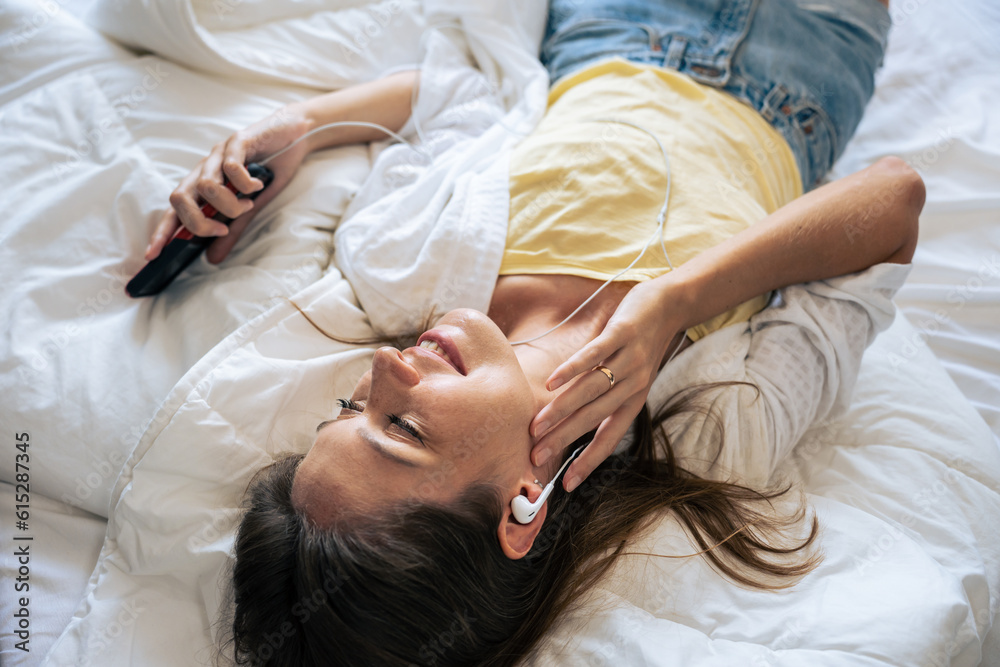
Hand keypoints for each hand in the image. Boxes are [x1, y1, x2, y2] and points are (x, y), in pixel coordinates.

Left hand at [146, 104, 312, 263]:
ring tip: (248, 204)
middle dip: (198, 222)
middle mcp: (204, 168)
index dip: (161, 233)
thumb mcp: (252, 207)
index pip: (175, 210)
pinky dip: (245, 184)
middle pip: (179, 197)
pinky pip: (230, 168)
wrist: (294, 135)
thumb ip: (232, 230)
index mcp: (202, 184)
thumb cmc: (271, 169)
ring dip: (230, 205)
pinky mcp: (236, 142)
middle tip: (222, 230)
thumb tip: (212, 259)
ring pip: (206, 186)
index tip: (152, 256)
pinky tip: (258, 186)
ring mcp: (218, 154)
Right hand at [530, 277, 684, 491]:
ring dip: (561, 410)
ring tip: (537, 424)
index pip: (609, 437)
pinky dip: (572, 369)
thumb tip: (568, 417)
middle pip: (594, 417)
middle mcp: (633, 384)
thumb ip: (604, 396)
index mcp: (633, 400)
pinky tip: (551, 382)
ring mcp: (629, 359)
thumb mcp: (630, 376)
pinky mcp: (622, 333)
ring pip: (591, 390)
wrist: (669, 306)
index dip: (588, 461)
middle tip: (536, 454)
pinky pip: (594, 355)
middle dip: (564, 438)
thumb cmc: (641, 344)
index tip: (566, 483)